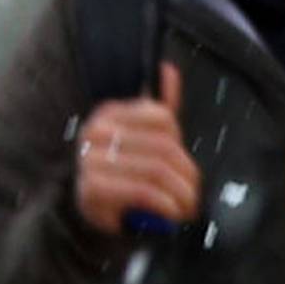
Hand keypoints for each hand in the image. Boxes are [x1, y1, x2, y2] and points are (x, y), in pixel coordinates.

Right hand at [74, 64, 201, 236]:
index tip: (184, 165)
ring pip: (157, 170)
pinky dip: (165, 204)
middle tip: (193, 193)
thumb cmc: (124, 174)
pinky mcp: (92, 189)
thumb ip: (160, 106)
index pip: (163, 118)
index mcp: (109, 113)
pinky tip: (170, 212)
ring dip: (180, 194)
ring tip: (186, 206)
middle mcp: (96, 132)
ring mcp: (91, 160)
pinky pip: (143, 191)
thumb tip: (168, 69)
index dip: (181, 145)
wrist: (92, 214)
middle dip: (187, 175)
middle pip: (163, 147)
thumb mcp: (143, 139)